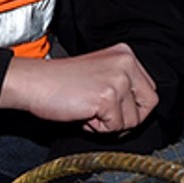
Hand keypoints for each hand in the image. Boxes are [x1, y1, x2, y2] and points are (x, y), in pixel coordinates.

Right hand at [1, 45, 157, 134]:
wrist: (33, 82)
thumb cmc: (61, 82)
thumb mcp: (101, 73)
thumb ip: (123, 84)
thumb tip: (141, 110)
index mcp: (126, 54)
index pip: (149, 90)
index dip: (133, 107)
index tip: (114, 110)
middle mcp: (126, 63)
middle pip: (148, 105)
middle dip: (127, 118)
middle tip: (102, 115)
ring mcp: (118, 79)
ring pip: (132, 120)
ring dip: (109, 124)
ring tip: (88, 110)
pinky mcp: (107, 96)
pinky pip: (114, 127)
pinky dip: (97, 128)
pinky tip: (83, 114)